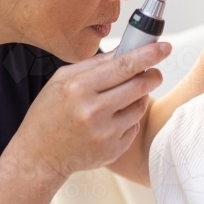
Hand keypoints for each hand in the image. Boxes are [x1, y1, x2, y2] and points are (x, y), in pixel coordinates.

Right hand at [12, 41, 171, 182]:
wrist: (39, 155)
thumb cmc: (48, 114)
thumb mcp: (61, 80)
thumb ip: (93, 64)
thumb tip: (124, 51)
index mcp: (78, 88)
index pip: (123, 66)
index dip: (148, 54)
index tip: (164, 47)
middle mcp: (93, 110)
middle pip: (139, 85)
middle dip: (152, 75)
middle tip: (153, 72)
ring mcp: (105, 133)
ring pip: (140, 106)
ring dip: (140, 97)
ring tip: (124, 97)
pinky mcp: (113, 149)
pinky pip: (134, 126)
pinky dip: (129, 119)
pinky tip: (111, 119)